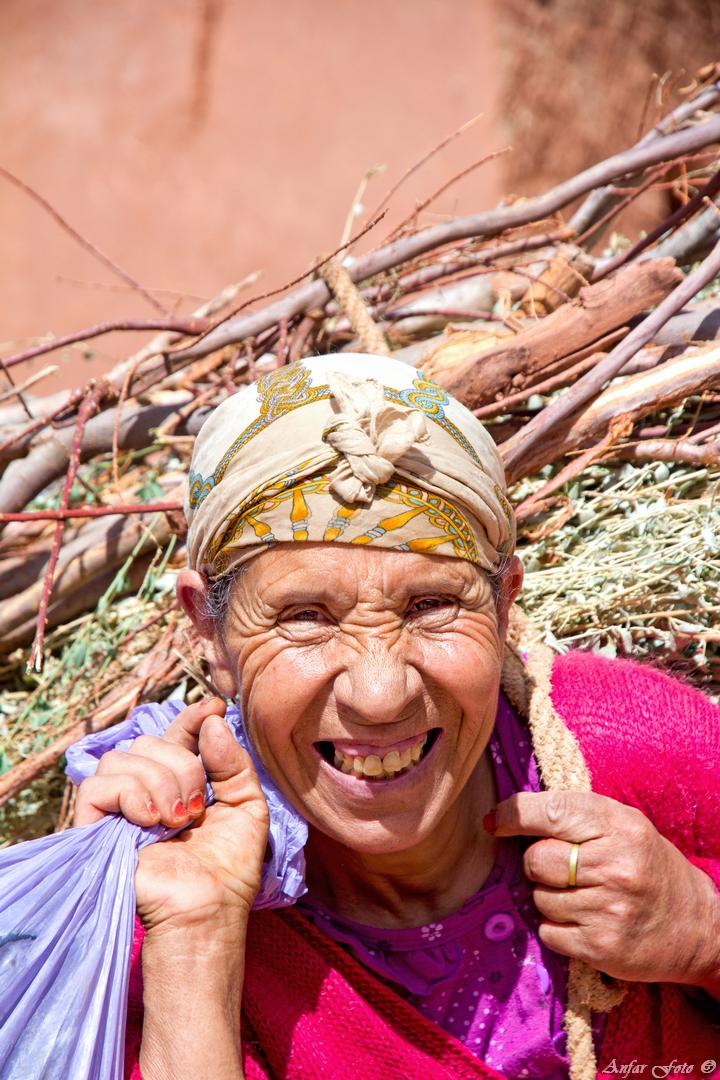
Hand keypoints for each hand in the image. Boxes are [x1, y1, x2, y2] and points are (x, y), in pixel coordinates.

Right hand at [74, 697, 269, 931]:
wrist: (208, 911)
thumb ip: (233, 763)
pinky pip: (98, 786)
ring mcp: (119, 809)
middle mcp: (146, 790)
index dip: (192, 717)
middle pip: (148, 740)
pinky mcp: (95, 829)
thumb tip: (212, 719)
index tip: (215, 707)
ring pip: (123, 757)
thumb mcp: (247, 807)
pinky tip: (151, 822)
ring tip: (177, 821)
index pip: (175, 733)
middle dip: (182, 766)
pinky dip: (130, 795)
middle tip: (197, 808)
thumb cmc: (229, 870)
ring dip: (160, 783)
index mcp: (180, 782)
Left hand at [490, 790, 719, 989]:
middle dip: (539, 863)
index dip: (513, 814)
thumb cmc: (649, 867)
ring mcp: (609, 909)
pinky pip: (548, 932)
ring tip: (583, 897)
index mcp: (620, 826)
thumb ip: (576, 816)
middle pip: (536, 858)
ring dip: (550, 898)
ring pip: (539, 897)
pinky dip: (557, 928)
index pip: (551, 811)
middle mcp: (616, 866)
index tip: (493, 821)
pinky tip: (585, 922)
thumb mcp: (624, 826)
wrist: (697, 928)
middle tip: (565, 869)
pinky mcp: (602, 947)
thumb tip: (507, 817)